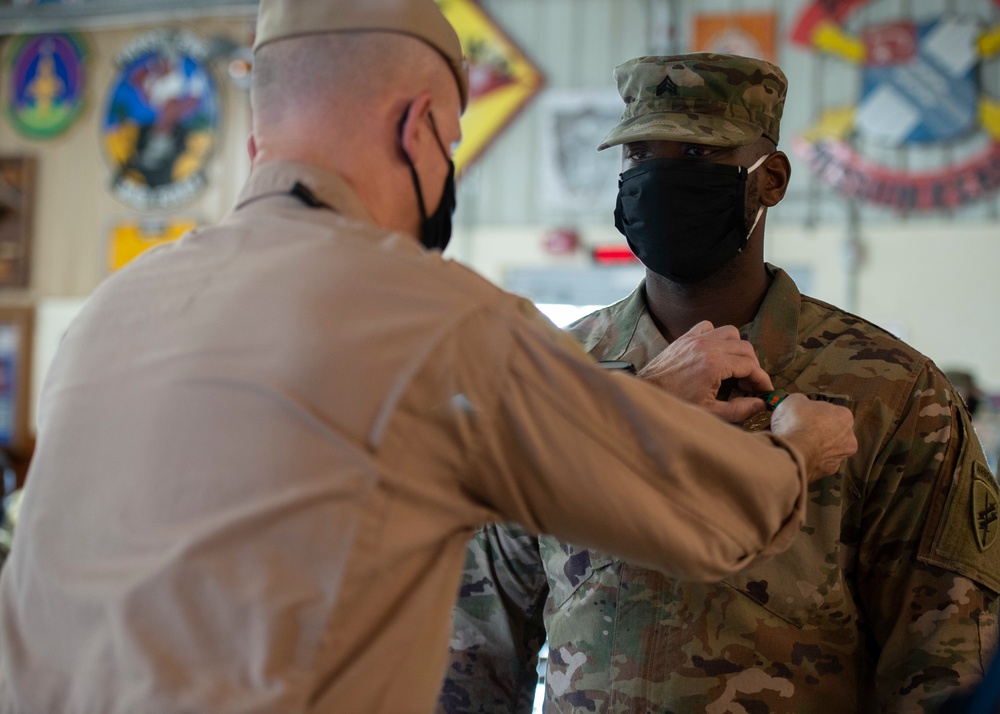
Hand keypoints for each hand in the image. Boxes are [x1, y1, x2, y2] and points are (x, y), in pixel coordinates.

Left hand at [638, 320, 773, 422]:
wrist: (647, 393)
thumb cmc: (676, 404)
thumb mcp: (710, 412)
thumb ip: (738, 409)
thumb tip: (760, 404)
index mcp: (714, 364)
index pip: (750, 365)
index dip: (761, 379)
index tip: (765, 390)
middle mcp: (706, 346)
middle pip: (745, 347)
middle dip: (752, 366)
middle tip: (749, 384)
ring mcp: (695, 338)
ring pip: (730, 332)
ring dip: (737, 348)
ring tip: (734, 368)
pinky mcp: (684, 337)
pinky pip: (708, 326)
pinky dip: (717, 336)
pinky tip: (715, 353)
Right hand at [769, 394, 857, 480]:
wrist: (792, 452)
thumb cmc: (796, 423)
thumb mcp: (794, 400)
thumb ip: (803, 402)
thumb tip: (802, 405)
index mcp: (844, 415)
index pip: (832, 411)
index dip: (816, 413)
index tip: (805, 415)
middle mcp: (849, 437)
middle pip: (833, 431)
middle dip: (820, 431)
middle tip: (802, 430)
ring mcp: (840, 456)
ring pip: (829, 449)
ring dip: (817, 447)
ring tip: (798, 445)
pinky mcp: (830, 470)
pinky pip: (820, 462)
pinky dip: (812, 459)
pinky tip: (800, 456)